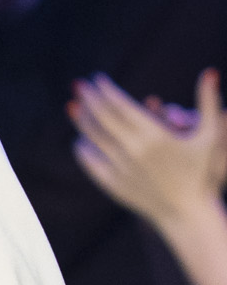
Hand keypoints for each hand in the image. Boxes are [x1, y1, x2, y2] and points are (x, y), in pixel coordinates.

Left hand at [71, 66, 226, 228]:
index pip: (120, 105)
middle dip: (89, 99)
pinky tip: (80, 141)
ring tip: (75, 107)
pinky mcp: (114, 186)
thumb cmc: (203, 172)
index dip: (106, 90)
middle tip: (80, 85)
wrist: (188, 213)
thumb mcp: (210, 136)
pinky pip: (92, 164)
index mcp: (154, 135)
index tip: (98, 79)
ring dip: (82, 122)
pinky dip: (83, 151)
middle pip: (103, 119)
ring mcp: (121, 170)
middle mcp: (133, 151)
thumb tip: (210, 71)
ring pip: (94, 140)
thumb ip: (208, 102)